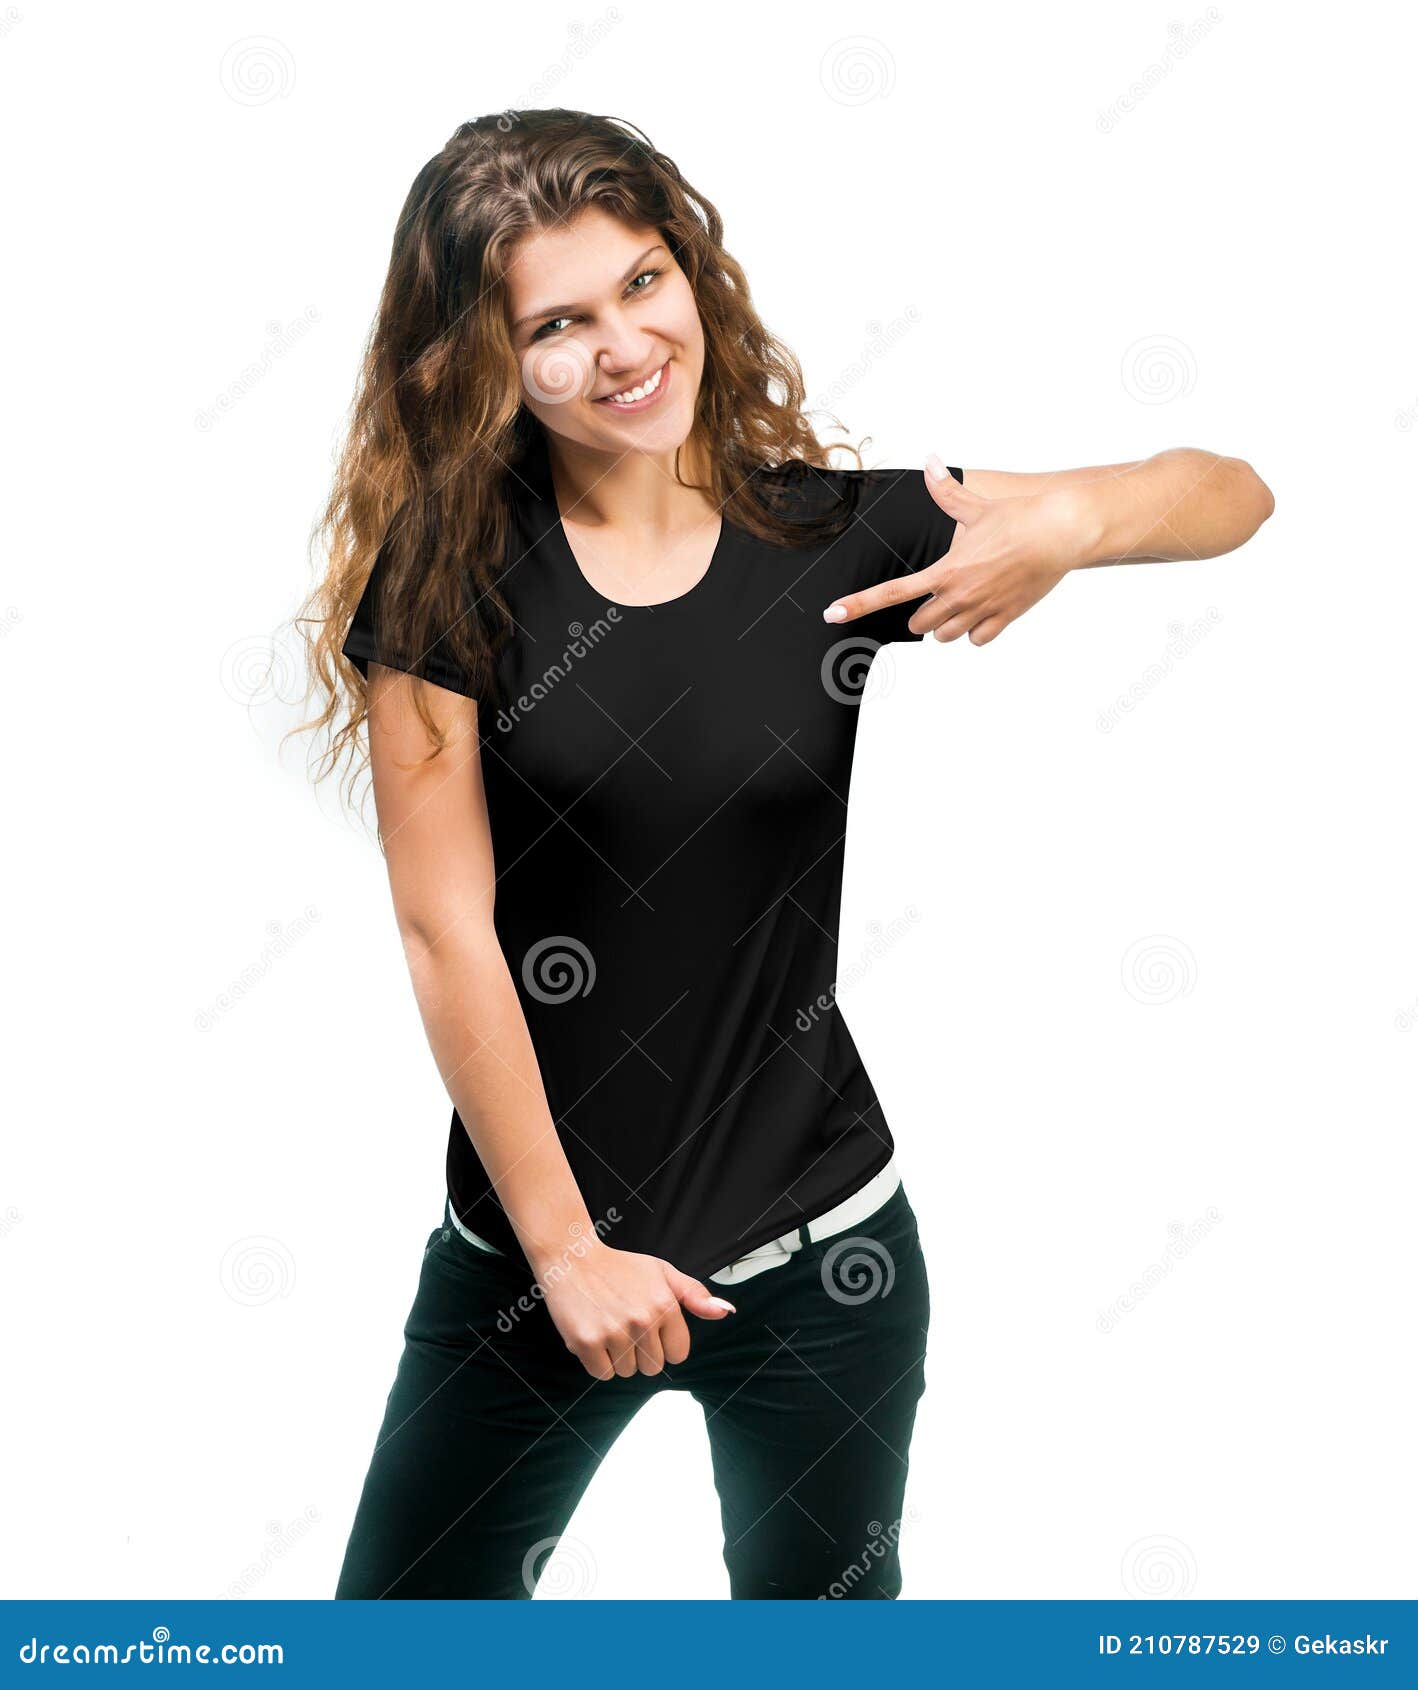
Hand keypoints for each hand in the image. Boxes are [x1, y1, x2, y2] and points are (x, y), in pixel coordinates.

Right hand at [533, 1239, 735, 1380]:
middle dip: (641, 1352)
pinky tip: (594, 1334)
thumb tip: (726, 1311)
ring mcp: (614, 1332)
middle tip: (625, 1324)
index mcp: (665, 1305)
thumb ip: (695, 1295)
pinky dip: (598, 1361)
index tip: (649, 1327)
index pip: (678, 1354)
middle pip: (652, 1368)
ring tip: (608, 1325)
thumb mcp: (663, 1272)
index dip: (664, 1344)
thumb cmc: (620, 1268)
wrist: (573, 1258)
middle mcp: (643, 1320)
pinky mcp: (587, 1342)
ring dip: (618, 1357)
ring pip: (627, 1372)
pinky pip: (603, 1374)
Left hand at [824, 460, 1092, 645]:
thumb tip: (931, 461)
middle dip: (924, 614)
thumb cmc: (1018, 519)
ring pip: (946, 637)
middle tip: (938, 595)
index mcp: (945, 570)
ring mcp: (982, 610)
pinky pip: (978, 641)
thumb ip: (946, 492)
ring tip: (963, 604)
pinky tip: (985, 613)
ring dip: (948, 626)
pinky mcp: (1004, 619)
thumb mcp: (976, 506)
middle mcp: (959, 595)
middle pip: (920, 624)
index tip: (833, 614)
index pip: (891, 592)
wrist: (1059, 532)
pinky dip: (977, 632)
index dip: (858, 604)